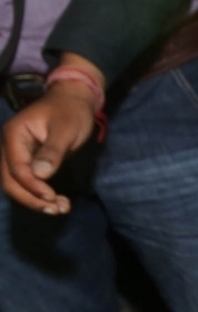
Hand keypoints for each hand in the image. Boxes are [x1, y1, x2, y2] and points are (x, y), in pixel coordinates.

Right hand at [1, 82, 96, 214]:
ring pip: (16, 184)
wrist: (74, 101)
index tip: (52, 198)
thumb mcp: (65, 129)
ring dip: (35, 199)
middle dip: (30, 198)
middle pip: (9, 180)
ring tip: (60, 208)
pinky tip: (57, 202)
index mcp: (14, 135)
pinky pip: (27, 182)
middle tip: (55, 210)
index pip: (16, 168)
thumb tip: (39, 174)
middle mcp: (10, 145)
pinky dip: (39, 194)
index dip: (32, 186)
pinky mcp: (29, 161)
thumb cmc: (70, 111)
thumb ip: (52, 151)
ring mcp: (18, 154)